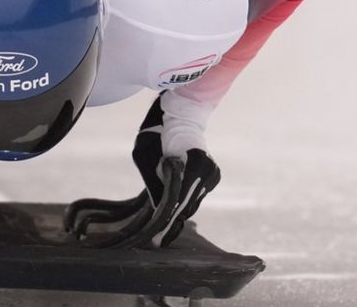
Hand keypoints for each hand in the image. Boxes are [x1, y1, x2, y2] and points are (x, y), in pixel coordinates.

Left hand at [132, 95, 220, 245]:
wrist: (178, 115)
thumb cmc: (154, 132)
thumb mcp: (143, 155)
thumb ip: (152, 181)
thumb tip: (158, 208)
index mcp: (193, 164)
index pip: (177, 200)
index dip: (166, 221)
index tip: (157, 240)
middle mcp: (208, 170)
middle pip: (188, 205)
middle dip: (172, 222)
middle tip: (157, 242)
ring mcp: (212, 173)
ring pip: (193, 202)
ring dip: (178, 212)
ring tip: (162, 232)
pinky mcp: (213, 175)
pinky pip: (197, 195)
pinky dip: (185, 202)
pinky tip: (173, 213)